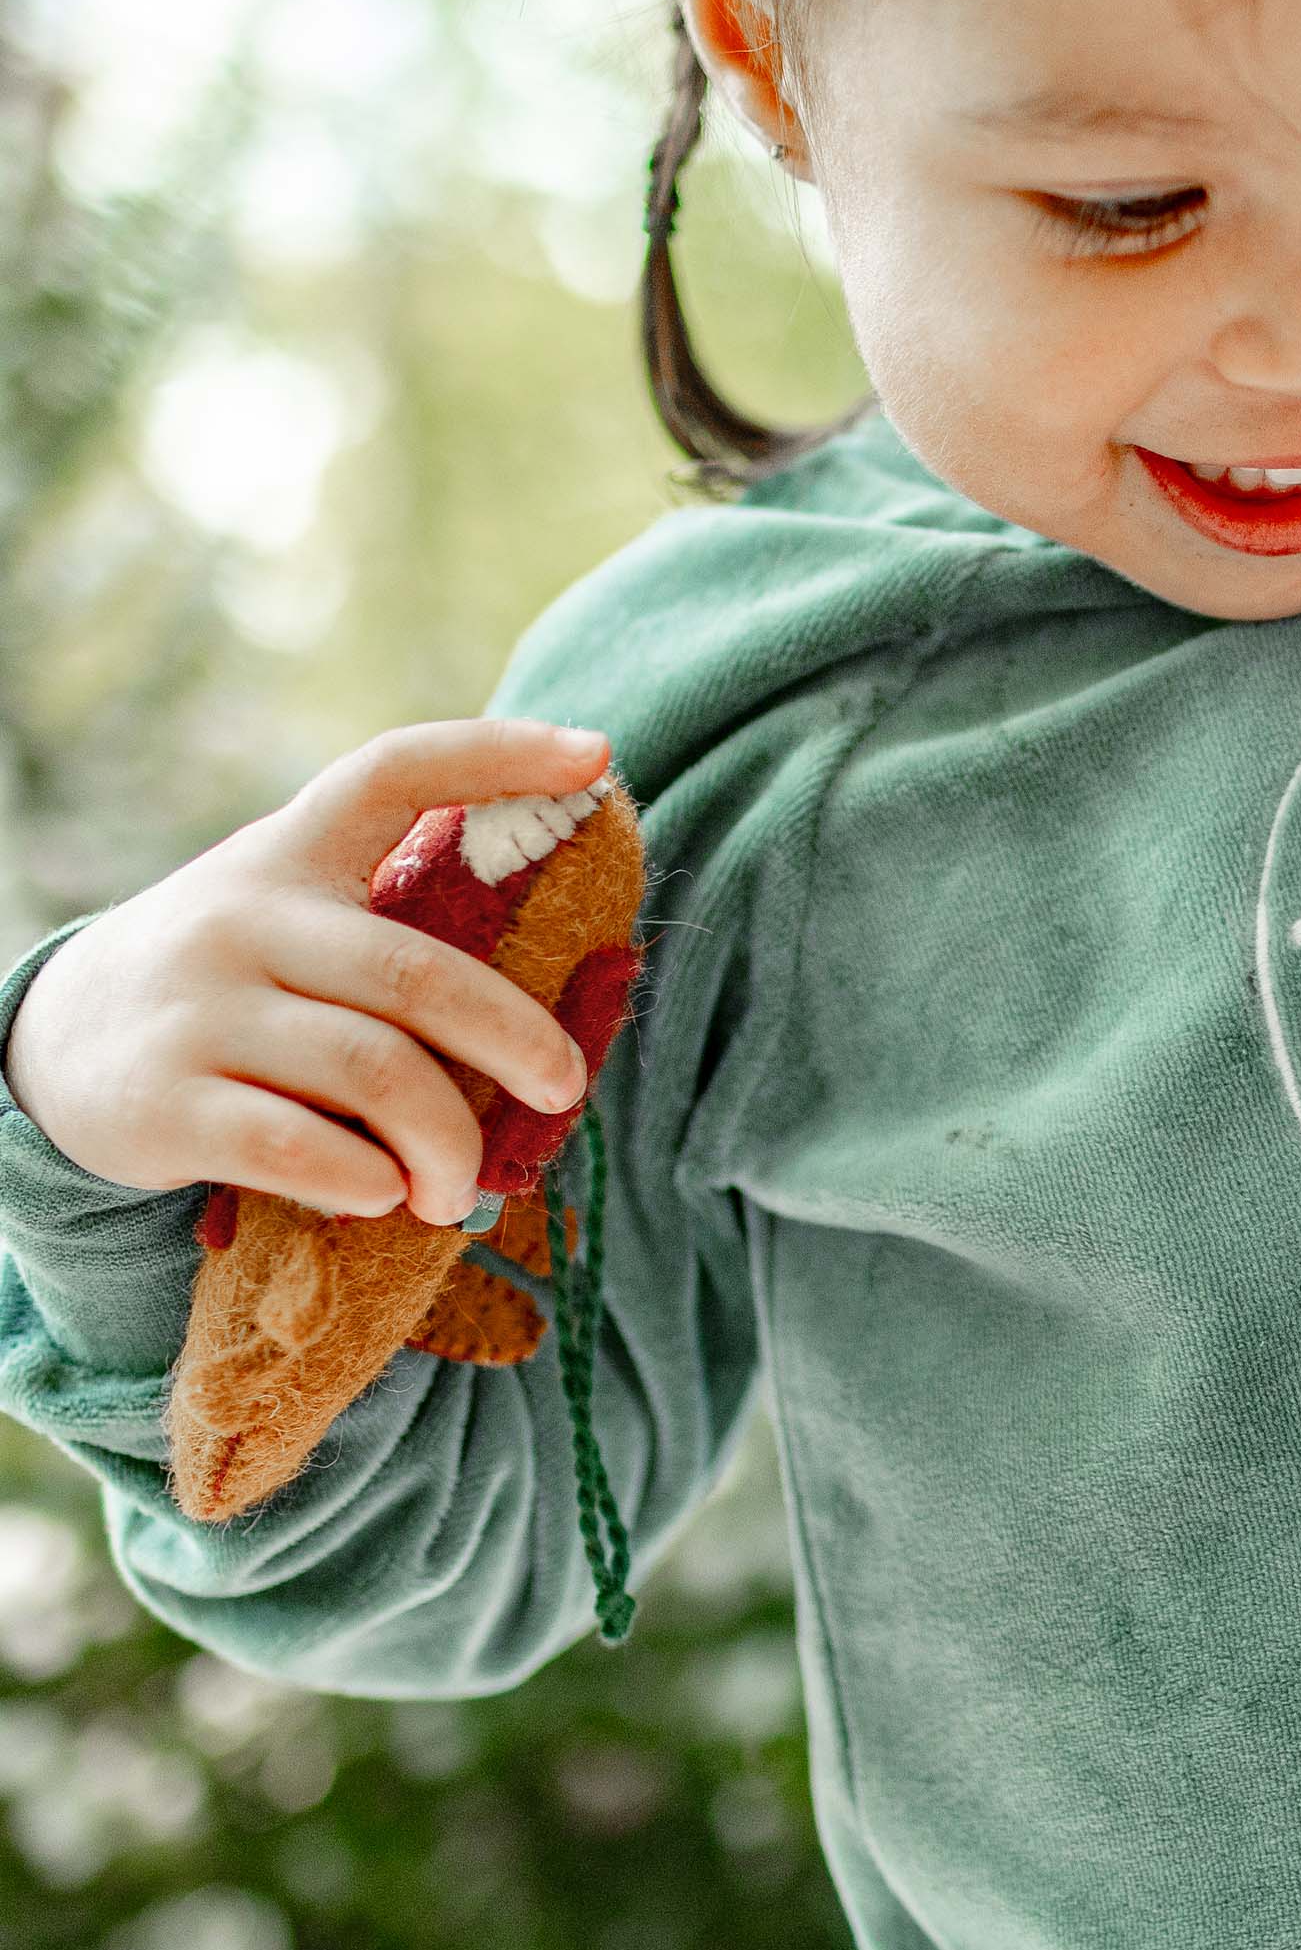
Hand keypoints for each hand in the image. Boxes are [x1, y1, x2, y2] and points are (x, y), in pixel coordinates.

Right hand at [1, 720, 608, 1225]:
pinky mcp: (165, 1103)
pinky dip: (366, 1179)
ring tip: (458, 1187)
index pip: (393, 773)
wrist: (53, 1045)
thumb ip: (391, 926)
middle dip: (518, 1043)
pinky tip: (384, 1194)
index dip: (496, 754)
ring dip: (448, 1145)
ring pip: (378, 1076)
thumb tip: (562, 995)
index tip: (596, 755)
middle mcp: (244, 917)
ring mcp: (200, 1010)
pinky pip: (300, 1147)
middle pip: (421, 978)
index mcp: (292, 855)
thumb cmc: (231, 987)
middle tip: (564, 1091)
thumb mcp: (290, 918)